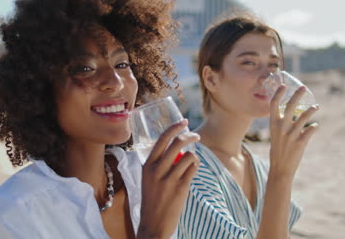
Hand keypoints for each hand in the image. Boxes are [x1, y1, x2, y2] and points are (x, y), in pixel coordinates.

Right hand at [137, 119, 199, 238]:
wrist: (153, 223)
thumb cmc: (152, 198)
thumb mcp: (148, 178)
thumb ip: (158, 163)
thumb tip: (175, 148)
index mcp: (147, 165)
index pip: (161, 139)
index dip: (174, 127)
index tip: (184, 121)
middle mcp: (157, 169)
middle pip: (177, 143)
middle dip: (191, 136)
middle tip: (196, 136)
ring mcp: (169, 179)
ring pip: (188, 156)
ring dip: (193, 156)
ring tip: (191, 163)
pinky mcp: (180, 187)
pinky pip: (193, 168)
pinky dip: (195, 167)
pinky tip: (192, 171)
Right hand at [269, 85, 318, 178]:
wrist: (280, 167)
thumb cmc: (278, 149)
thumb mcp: (275, 134)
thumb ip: (282, 123)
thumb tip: (293, 113)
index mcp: (273, 124)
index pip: (273, 104)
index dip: (278, 93)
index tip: (284, 85)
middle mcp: (281, 127)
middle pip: (290, 106)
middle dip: (298, 95)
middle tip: (304, 88)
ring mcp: (291, 135)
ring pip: (304, 117)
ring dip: (311, 110)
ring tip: (316, 107)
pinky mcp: (300, 142)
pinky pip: (310, 130)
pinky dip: (314, 127)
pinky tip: (316, 125)